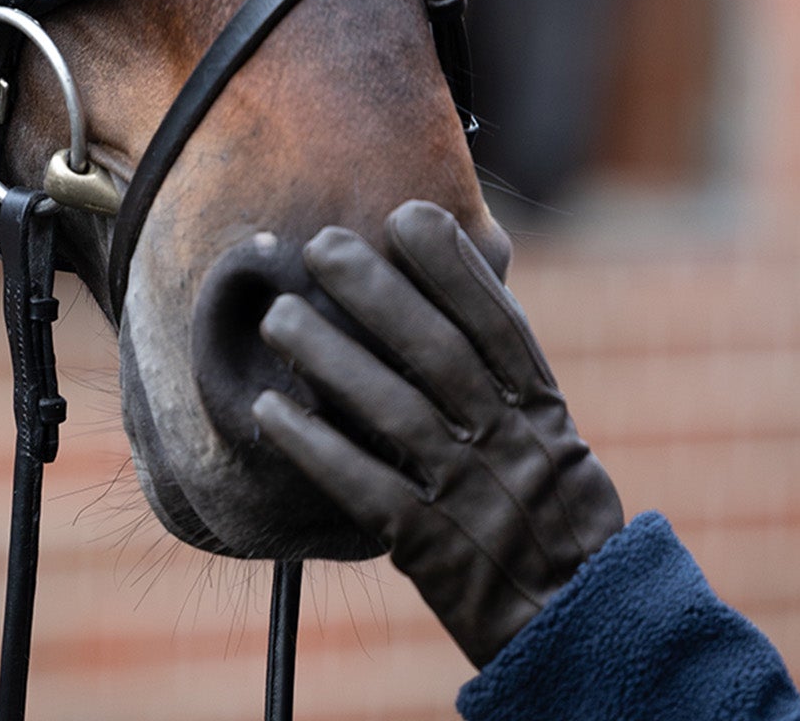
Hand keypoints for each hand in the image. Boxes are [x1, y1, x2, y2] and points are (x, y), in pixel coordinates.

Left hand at [252, 200, 622, 665]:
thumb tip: (459, 292)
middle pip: (439, 354)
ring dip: (331, 358)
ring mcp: (472, 498)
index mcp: (543, 415)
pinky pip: (367, 490)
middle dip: (377, 292)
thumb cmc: (556, 526)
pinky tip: (269, 411)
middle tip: (320, 244)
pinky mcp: (434, 552)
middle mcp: (511, 446)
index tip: (406, 214)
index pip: (498, 325)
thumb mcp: (555, 446)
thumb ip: (508, 381)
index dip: (453, 266)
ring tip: (278, 316)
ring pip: (396, 412)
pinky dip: (317, 447)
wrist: (584, 638)